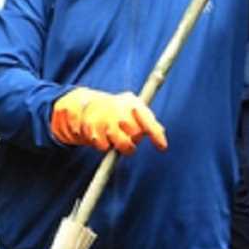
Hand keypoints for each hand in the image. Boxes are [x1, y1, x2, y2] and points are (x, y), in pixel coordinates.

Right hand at [50, 87, 167, 155]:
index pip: (148, 120)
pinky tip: (100, 134)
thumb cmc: (118, 109)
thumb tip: (162, 141)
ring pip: (118, 145)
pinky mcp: (89, 128)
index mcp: (131, 103)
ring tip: (112, 134)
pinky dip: (101, 144)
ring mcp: (103, 119)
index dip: (156, 134)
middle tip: (125, 135)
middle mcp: (118, 109)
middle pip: (134, 137)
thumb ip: (150, 124)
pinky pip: (102, 146)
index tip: (162, 147)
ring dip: (116, 143)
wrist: (86, 101)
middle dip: (131, 141)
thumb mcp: (134, 108)